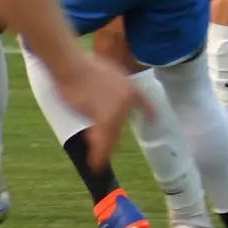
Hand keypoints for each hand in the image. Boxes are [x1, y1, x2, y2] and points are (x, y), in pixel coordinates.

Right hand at [50, 53, 147, 168]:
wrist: (73, 66)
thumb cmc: (83, 64)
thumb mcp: (107, 69)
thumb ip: (112, 83)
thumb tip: (105, 94)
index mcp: (130, 87)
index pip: (145, 102)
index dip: (148, 111)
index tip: (153, 117)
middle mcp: (127, 100)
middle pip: (120, 127)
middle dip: (113, 140)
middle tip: (107, 150)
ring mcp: (117, 110)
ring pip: (112, 136)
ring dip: (105, 151)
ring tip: (100, 164)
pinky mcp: (103, 119)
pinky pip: (101, 141)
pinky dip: (98, 153)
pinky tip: (96, 163)